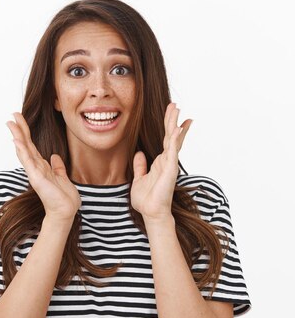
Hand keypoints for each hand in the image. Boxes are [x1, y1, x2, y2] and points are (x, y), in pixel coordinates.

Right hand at [7, 112, 80, 221]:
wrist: (65, 211)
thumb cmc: (64, 198)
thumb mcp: (62, 177)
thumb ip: (57, 166)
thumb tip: (54, 156)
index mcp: (41, 166)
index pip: (31, 145)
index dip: (26, 132)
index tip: (20, 119)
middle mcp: (36, 167)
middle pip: (25, 144)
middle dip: (19, 129)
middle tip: (12, 115)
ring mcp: (34, 172)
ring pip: (24, 150)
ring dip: (17, 136)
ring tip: (11, 124)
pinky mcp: (36, 178)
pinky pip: (28, 161)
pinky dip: (22, 151)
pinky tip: (16, 141)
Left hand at [131, 103, 191, 221]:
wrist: (150, 212)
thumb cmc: (146, 199)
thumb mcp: (139, 178)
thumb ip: (140, 166)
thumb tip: (139, 153)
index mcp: (160, 162)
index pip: (166, 140)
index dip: (169, 127)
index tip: (173, 113)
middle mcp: (167, 161)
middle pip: (171, 136)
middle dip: (173, 120)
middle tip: (175, 105)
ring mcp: (169, 164)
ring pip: (173, 140)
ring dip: (175, 124)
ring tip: (178, 110)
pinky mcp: (170, 169)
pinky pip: (172, 151)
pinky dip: (175, 140)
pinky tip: (177, 129)